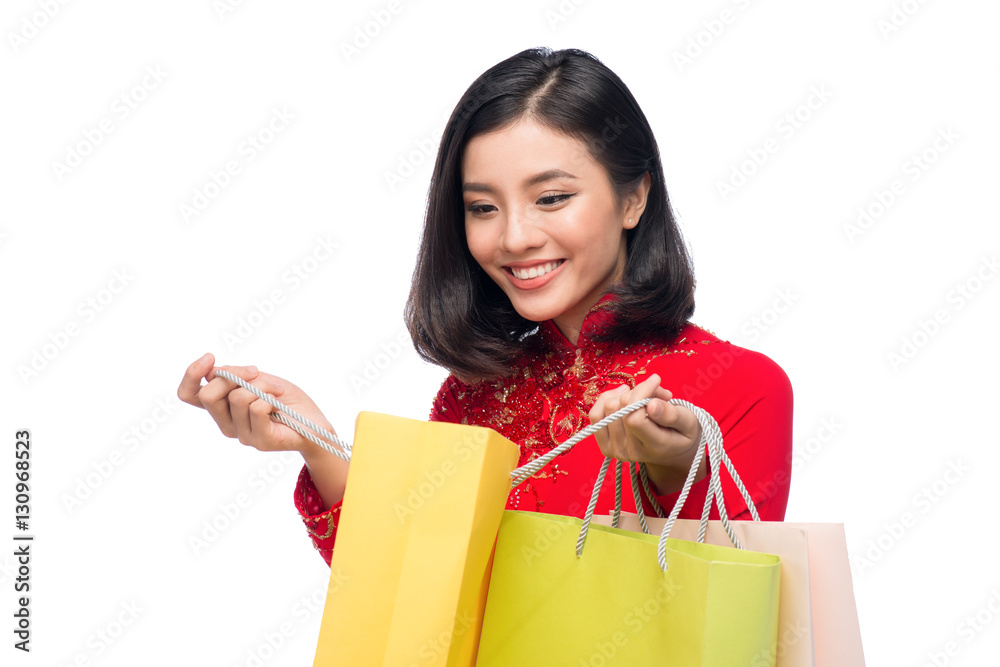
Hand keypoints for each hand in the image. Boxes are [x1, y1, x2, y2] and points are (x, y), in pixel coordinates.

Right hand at [177, 352, 335, 456]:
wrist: (315, 422)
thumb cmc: (287, 400)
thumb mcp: (258, 379)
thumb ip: (235, 377)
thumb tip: (214, 371)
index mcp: (222, 408)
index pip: (189, 395)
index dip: (192, 374)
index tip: (210, 357)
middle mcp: (227, 424)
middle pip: (209, 395)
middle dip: (233, 375)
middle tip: (256, 371)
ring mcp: (243, 435)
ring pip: (237, 398)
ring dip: (262, 385)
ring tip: (277, 390)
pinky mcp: (261, 440)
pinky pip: (257, 408)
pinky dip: (270, 397)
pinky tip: (280, 402)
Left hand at [587, 373, 705, 494]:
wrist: (673, 451)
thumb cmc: (682, 433)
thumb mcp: (688, 422)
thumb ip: (672, 415)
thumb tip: (651, 405)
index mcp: (654, 447)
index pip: (634, 418)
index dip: (641, 394)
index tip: (656, 382)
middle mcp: (631, 452)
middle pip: (619, 409)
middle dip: (637, 391)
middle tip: (655, 391)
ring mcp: (616, 451)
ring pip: (607, 408)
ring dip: (624, 394)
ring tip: (642, 396)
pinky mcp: (605, 445)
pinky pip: (595, 415)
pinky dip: (608, 399)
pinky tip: (623, 396)